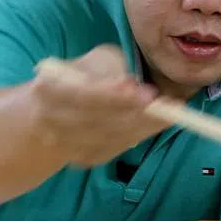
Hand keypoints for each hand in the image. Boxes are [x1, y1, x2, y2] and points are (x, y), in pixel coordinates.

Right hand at [31, 45, 168, 166]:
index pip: (83, 94)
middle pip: (100, 121)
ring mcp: (66, 144)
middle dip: (138, 113)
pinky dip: (138, 136)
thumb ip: (110, 68)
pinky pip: (115, 148)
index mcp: (49, 88)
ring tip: (172, 111)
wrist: (48, 113)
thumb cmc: (80, 77)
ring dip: (144, 126)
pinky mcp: (83, 159)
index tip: (145, 92)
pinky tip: (156, 124)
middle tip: (171, 104)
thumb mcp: (94, 61)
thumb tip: (132, 85)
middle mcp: (52, 120)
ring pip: (111, 137)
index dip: (114, 95)